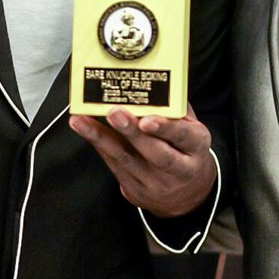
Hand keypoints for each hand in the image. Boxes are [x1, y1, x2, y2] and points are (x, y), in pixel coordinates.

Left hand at [69, 104, 216, 216]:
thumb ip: (176, 110)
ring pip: (127, 160)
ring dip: (102, 138)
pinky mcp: (135, 191)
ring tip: (82, 121)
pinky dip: (99, 145)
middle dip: (131, 132)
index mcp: (196, 147)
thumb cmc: (185, 150)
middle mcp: (179, 169)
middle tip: (114, 113)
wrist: (186, 195)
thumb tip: (156, 83)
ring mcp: (155, 184)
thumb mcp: (191, 129)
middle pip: (155, 153)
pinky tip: (84, 129)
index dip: (166, 128)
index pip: (184, 137)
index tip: (147, 120)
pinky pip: (114, 166)